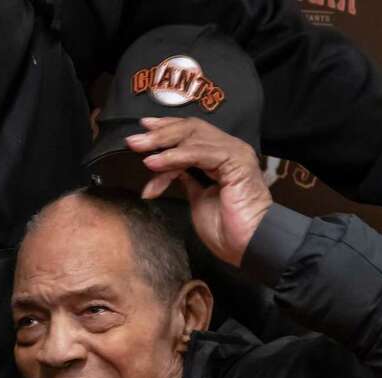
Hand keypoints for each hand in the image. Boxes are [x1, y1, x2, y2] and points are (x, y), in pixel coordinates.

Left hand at [125, 116, 272, 266]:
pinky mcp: (235, 162)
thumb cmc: (226, 228)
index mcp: (222, 155)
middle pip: (191, 129)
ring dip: (162, 143)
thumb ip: (186, 179)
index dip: (167, 129)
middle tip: (134, 140)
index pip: (192, 132)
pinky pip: (199, 153)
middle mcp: (230, 148)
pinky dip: (175, 157)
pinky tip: (156, 163)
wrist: (247, 244)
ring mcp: (234, 152)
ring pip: (193, 137)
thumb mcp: (198, 197)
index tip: (143, 130)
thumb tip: (168, 169)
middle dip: (160, 132)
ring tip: (139, 149)